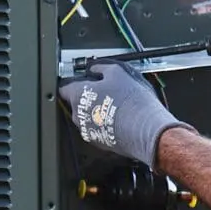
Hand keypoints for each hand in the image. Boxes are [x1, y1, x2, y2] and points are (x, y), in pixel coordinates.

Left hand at [60, 63, 176, 168]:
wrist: (146, 130)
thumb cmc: (131, 103)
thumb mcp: (118, 72)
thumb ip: (101, 67)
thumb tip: (96, 67)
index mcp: (77, 96)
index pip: (64, 86)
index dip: (75, 79)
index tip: (85, 76)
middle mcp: (78, 116)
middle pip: (77, 102)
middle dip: (90, 95)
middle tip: (108, 89)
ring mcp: (89, 131)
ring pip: (89, 116)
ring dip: (99, 110)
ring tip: (119, 104)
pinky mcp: (101, 142)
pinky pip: (100, 128)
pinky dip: (107, 122)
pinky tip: (123, 117)